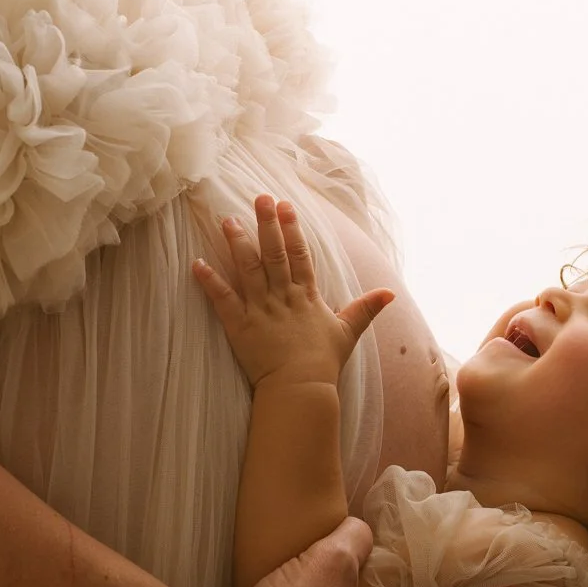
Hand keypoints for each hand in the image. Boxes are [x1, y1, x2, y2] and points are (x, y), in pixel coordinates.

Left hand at [194, 195, 393, 388]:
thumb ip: (366, 308)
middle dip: (266, 223)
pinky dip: (210, 281)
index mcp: (306, 296)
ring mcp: (261, 309)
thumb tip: (390, 293)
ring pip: (248, 269)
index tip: (285, 205)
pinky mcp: (240, 326)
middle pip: (274, 253)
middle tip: (259, 197)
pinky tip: (197, 263)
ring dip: (237, 243)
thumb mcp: (348, 332)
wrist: (302, 388)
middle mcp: (283, 297)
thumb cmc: (324, 363)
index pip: (300, 254)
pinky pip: (223, 299)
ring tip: (227, 220)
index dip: (292, 228)